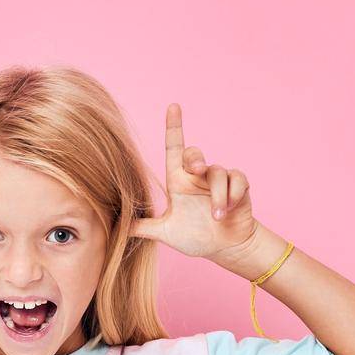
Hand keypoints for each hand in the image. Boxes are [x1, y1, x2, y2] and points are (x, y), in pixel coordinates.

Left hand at [130, 103, 258, 263]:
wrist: (225, 248)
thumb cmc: (196, 238)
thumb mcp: (165, 233)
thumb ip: (142, 227)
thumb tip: (115, 225)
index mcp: (179, 182)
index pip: (174, 149)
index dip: (174, 127)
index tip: (173, 106)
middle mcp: (197, 177)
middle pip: (194, 153)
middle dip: (196, 158)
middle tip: (197, 170)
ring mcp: (218, 181)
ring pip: (217, 172)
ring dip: (218, 196)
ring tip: (216, 217)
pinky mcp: (239, 186)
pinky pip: (237, 179)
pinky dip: (232, 195)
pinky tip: (229, 211)